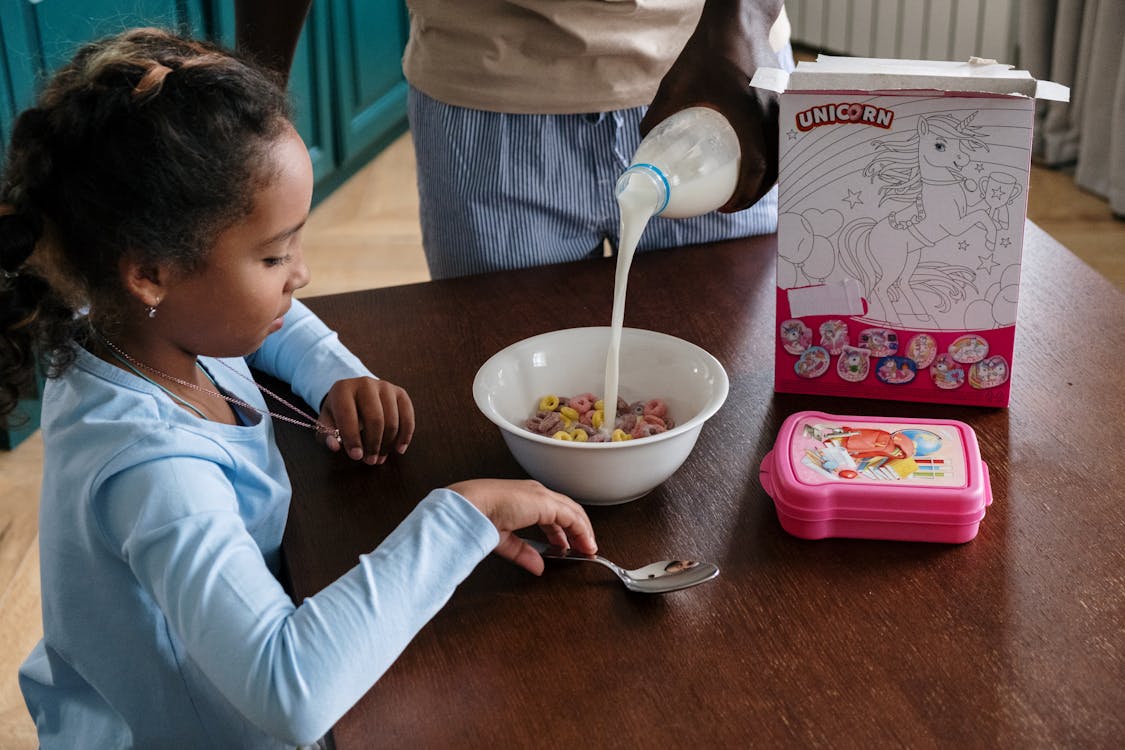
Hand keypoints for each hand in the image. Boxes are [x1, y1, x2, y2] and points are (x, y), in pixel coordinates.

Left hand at [319, 377, 414, 463]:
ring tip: (380, 458)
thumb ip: (327, 434)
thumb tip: (335, 446)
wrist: (355, 393)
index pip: (348, 416)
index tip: (356, 457)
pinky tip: (399, 449)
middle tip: (370, 461)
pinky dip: (405, 436)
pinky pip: (408, 416)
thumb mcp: (327, 421)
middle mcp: (365, 384)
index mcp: (343, 389)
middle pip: (375, 418)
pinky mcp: (400, 393)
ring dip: (388, 444)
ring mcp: (385, 387)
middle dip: (373, 444)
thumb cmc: (340, 411)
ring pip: (392, 420)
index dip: (352, 438)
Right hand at [447, 479, 596, 574]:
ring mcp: (542, 496)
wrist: (470, 506)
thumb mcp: (504, 539)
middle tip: (584, 547)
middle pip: (566, 510)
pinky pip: (572, 518)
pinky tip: (585, 544)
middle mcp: (535, 493)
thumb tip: (538, 566)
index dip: (563, 529)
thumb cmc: (477, 516)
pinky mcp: (546, 503)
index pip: (551, 511)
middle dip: (577, 530)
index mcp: (523, 497)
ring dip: (583, 531)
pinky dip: (582, 531)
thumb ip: (523, 552)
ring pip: (573, 512)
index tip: (567, 544)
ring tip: (588, 548)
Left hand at [640, 0, 783, 211]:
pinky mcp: (787, 99)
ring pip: (784, 155)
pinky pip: (786, 138)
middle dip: (755, 193)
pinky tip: (758, 163)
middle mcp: (772, 111)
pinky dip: (775, 157)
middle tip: (732, 204)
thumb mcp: (674, 85)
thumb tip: (645, 149)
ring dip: (768, 178)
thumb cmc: (708, 49)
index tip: (726, 207)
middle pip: (775, 168)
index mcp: (748, 111)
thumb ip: (657, 118)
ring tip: (744, 189)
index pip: (756, 166)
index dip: (743, 194)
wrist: (740, 16)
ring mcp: (784, 105)